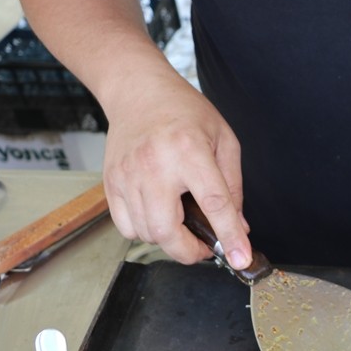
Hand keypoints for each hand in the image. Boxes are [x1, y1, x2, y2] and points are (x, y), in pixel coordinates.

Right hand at [101, 70, 252, 268]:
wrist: (138, 91)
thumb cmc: (185, 112)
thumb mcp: (224, 141)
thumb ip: (233, 186)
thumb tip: (239, 227)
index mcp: (190, 152)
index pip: (214, 204)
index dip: (229, 236)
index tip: (240, 259)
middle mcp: (155, 165)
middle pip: (167, 231)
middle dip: (190, 251)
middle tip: (205, 245)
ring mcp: (127, 175)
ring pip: (147, 234)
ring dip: (170, 241)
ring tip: (183, 224)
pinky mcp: (111, 183)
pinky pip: (126, 227)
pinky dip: (145, 232)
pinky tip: (159, 216)